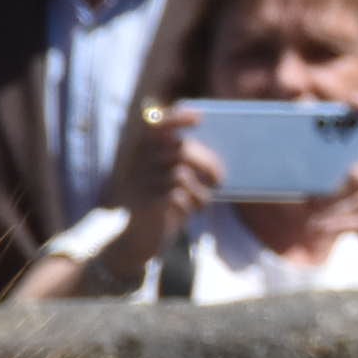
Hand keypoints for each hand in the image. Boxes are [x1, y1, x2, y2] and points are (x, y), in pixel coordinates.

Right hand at [108, 107, 220, 259]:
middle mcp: (136, 161)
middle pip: (181, 150)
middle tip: (220, 179)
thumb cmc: (164, 204)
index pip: (156, 123)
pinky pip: (178, 196)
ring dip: (200, 191)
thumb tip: (218, 159)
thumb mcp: (173, 180)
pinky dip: (191, 204)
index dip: (177, 118)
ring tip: (202, 202)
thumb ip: (185, 162)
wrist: (140, 239)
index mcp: (142, 151)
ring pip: (182, 175)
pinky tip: (191, 212)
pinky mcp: (143, 202)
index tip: (200, 118)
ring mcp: (138, 181)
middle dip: (207, 164)